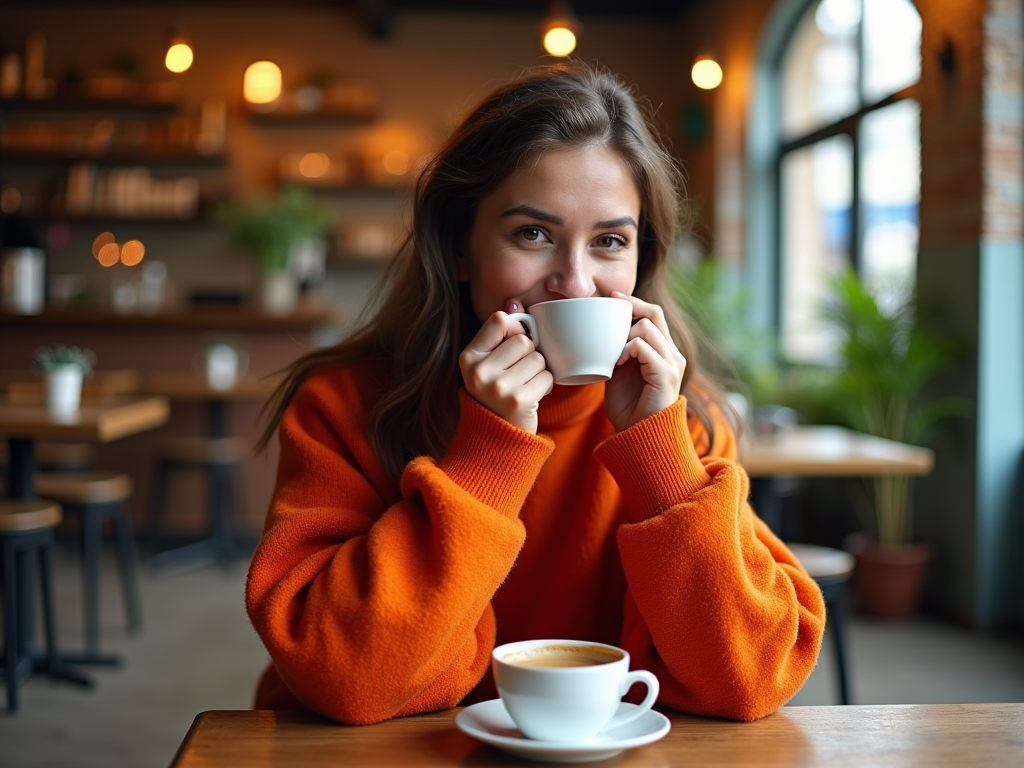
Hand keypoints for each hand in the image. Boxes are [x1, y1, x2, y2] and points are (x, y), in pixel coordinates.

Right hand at [459, 311, 553, 433]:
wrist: (496, 437)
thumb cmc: (496, 393)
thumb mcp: (487, 364)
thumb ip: (498, 335)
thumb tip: (514, 301)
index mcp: (469, 357)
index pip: (499, 320)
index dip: (514, 329)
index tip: (513, 347)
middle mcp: (479, 371)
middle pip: (523, 340)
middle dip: (529, 355)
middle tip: (520, 374)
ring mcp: (498, 387)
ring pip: (538, 359)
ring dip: (539, 372)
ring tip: (525, 385)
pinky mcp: (518, 400)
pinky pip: (547, 377)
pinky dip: (545, 386)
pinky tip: (532, 396)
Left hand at [604, 291, 685, 431]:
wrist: (640, 436)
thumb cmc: (628, 407)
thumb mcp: (619, 371)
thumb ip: (616, 350)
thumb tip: (596, 332)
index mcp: (662, 350)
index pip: (653, 314)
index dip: (633, 302)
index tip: (611, 296)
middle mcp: (672, 353)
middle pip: (654, 313)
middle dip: (630, 305)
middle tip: (609, 305)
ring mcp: (672, 363)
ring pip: (647, 327)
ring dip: (624, 335)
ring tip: (613, 353)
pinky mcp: (666, 374)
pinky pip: (644, 347)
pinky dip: (627, 349)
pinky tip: (617, 363)